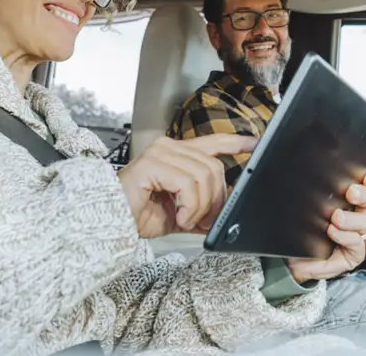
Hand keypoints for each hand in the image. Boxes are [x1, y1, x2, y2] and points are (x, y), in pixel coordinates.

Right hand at [117, 135, 256, 238]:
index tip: (254, 144)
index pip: (213, 142)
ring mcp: (160, 153)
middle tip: (204, 220)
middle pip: (214, 167)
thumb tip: (223, 213)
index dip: (235, 143)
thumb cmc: (138, 215)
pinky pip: (187, 183)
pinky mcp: (151, 163)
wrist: (111, 223)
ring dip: (199, 206)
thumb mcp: (181, 211)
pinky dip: (188, 206)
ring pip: (203, 175)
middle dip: (215, 199)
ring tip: (185, 219)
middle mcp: (169, 147)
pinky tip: (178, 216)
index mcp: (178, 154)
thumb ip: (202, 207)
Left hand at [286, 171, 365, 284]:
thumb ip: (311, 196)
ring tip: (336, 218)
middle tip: (351, 192)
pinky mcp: (353, 255)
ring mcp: (355, 237)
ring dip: (350, 219)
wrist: (290, 262)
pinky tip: (333, 232)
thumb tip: (309, 180)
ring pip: (363, 223)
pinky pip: (356, 244)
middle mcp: (355, 218)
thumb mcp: (303, 210)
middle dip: (363, 195)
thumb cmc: (299, 233)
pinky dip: (344, 236)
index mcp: (347, 203)